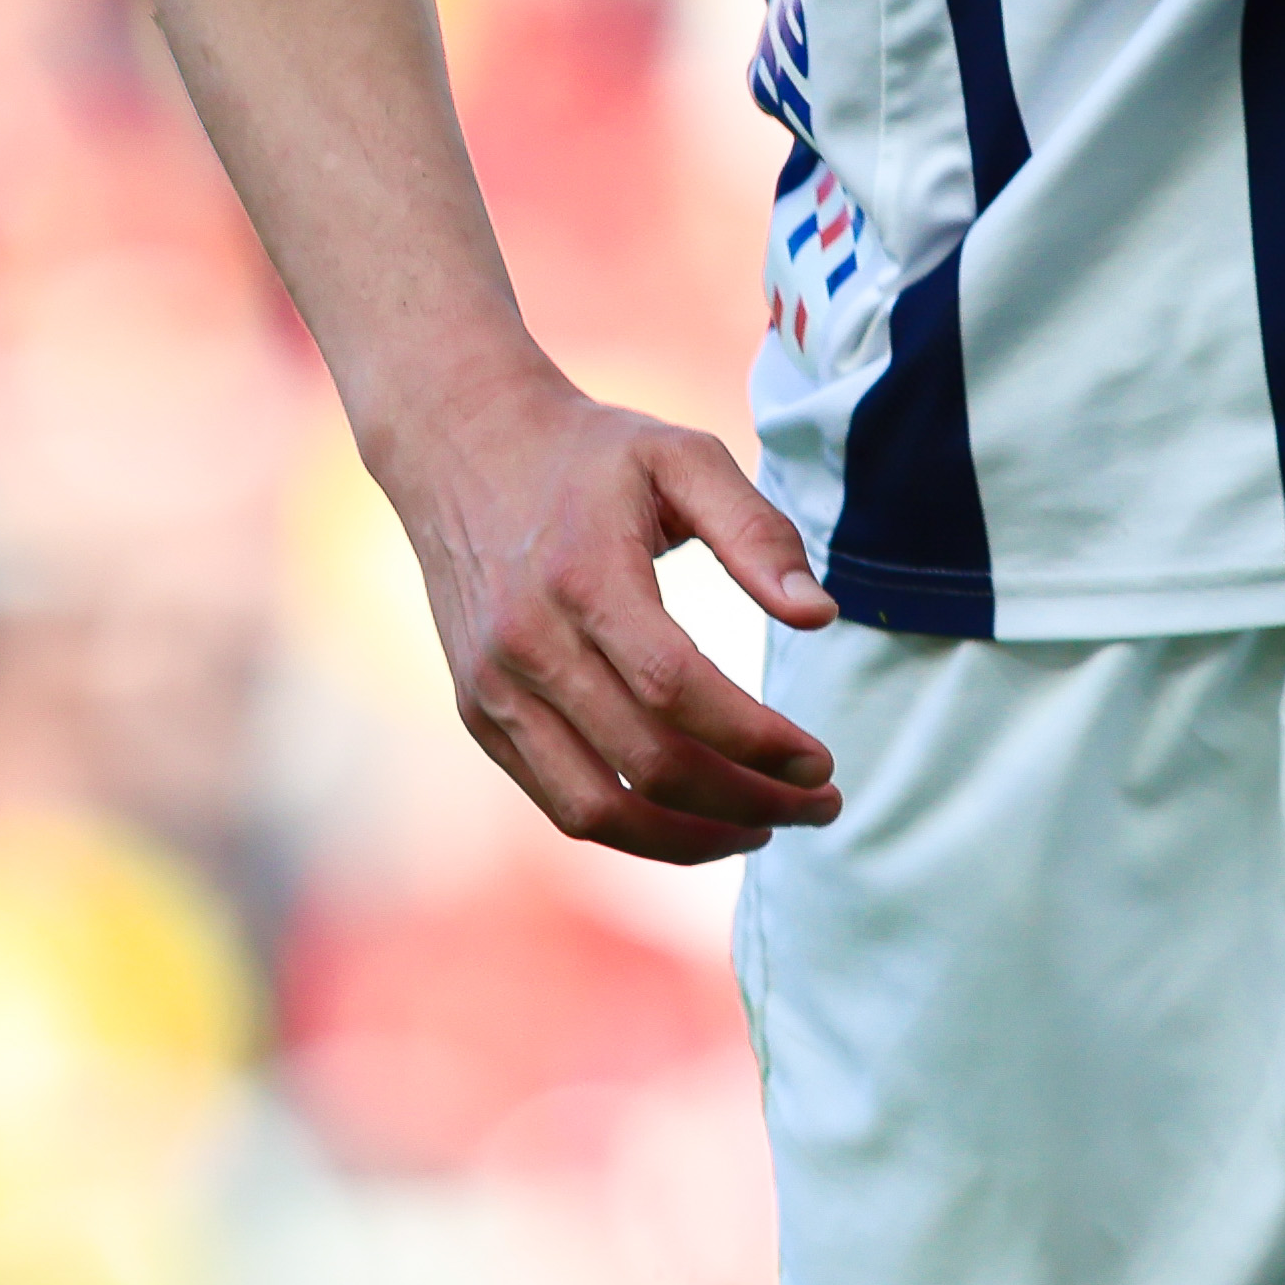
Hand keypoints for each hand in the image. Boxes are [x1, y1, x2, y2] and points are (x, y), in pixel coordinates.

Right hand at [392, 363, 842, 861]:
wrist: (462, 445)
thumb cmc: (592, 454)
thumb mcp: (683, 457)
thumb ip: (756, 532)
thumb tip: (820, 616)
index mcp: (585, 577)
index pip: (677, 689)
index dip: (757, 740)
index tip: (823, 762)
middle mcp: (528, 645)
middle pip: (647, 764)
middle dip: (747, 800)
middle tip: (819, 804)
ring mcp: (494, 690)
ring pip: (596, 811)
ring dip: (691, 839)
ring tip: (765, 827)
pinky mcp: (479, 715)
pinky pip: (559, 803)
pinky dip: (633, 829)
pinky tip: (695, 816)